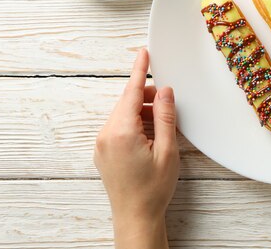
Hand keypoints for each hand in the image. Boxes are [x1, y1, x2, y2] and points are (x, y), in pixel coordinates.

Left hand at [94, 49, 178, 248]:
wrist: (135, 217)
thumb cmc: (152, 189)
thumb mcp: (167, 150)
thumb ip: (165, 117)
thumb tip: (164, 92)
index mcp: (122, 132)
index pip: (131, 92)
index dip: (140, 70)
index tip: (143, 53)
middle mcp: (106, 135)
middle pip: (127, 102)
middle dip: (147, 98)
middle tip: (168, 105)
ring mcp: (102, 144)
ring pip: (124, 115)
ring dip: (142, 113)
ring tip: (162, 130)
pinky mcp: (103, 152)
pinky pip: (119, 127)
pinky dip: (135, 125)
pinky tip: (150, 137)